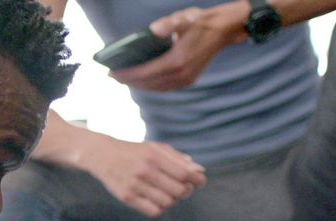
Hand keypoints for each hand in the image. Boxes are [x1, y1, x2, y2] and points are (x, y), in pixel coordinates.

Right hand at [77, 134, 205, 216]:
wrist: (102, 155)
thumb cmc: (134, 151)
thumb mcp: (155, 148)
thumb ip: (177, 159)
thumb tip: (199, 171)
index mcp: (154, 156)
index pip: (185, 174)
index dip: (197, 180)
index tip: (200, 181)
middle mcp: (144, 171)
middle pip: (179, 190)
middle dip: (186, 190)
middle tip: (184, 188)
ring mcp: (134, 185)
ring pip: (168, 203)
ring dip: (173, 200)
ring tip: (168, 193)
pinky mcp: (126, 197)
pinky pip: (154, 211)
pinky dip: (160, 208)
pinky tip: (157, 200)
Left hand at [108, 4, 245, 90]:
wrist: (223, 30)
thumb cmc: (200, 22)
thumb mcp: (184, 18)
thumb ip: (168, 23)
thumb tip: (153, 30)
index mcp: (177, 61)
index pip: (145, 73)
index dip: (126, 74)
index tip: (111, 73)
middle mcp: (181, 74)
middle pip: (148, 83)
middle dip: (128, 81)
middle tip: (112, 76)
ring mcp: (186, 79)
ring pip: (156, 88)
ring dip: (139, 85)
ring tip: (124, 79)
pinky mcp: (189, 80)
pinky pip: (164, 87)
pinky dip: (151, 85)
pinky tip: (142, 80)